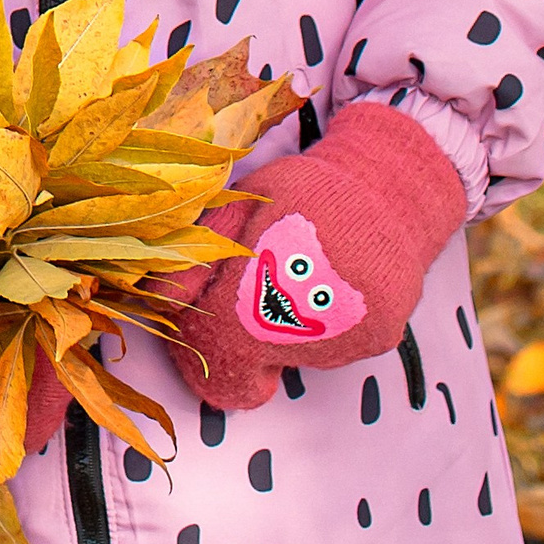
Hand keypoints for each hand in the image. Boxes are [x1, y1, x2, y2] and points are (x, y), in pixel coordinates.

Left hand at [164, 102, 466, 411]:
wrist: (386, 182)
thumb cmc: (300, 191)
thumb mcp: (237, 205)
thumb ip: (198, 255)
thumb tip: (157, 299)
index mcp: (263, 285)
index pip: (217, 354)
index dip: (201, 347)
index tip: (202, 329)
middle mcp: (312, 320)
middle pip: (255, 362)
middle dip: (240, 339)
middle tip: (251, 293)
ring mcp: (353, 334)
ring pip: (295, 357)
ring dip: (283, 332)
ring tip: (295, 276)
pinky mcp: (384, 339)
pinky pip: (334, 350)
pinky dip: (320, 329)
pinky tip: (324, 285)